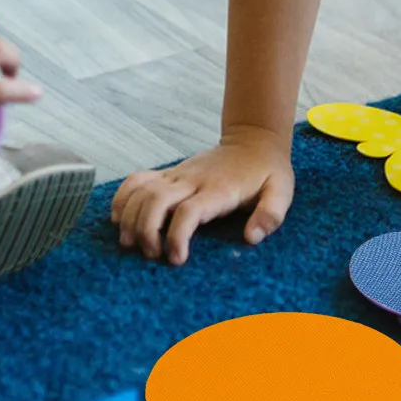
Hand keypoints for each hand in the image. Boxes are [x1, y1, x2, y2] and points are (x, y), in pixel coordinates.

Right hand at [112, 126, 293, 266]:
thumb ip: (271, 214)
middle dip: (145, 230)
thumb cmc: (266, 171)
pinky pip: (138, 180)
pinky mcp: (170, 173)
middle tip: (150, 255)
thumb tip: (252, 238)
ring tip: (130, 243)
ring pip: (142, 190)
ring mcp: (178, 175)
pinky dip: (123, 197)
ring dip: (130, 217)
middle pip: (156, 200)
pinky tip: (119, 218)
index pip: (189, 211)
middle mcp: (193, 180)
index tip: (176, 260)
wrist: (253, 140)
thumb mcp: (282, 192)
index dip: (177, 237)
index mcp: (219, 189)